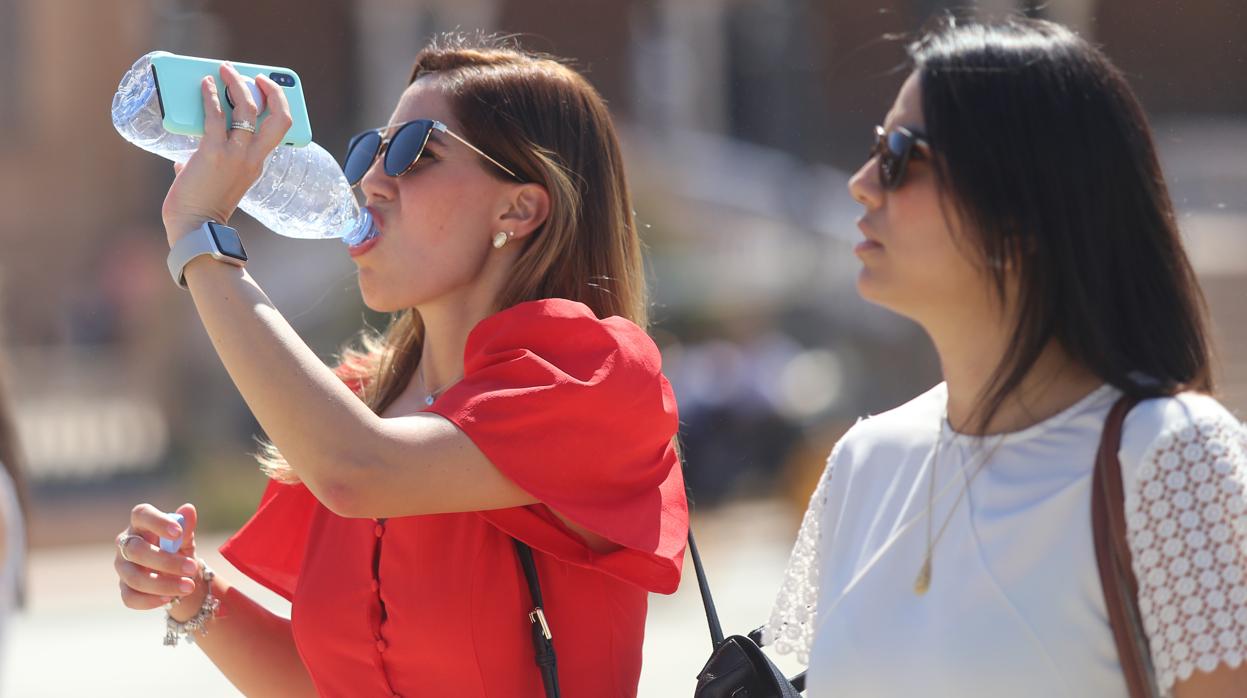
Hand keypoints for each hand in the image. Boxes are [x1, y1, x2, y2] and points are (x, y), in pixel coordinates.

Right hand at [114, 503, 203, 620]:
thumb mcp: (185, 539)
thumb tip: (188, 509)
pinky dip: (150, 600)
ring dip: (162, 584)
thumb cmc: (179, 550)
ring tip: (188, 587)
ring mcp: (123, 567)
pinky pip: (130, 597)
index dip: (157, 522)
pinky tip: (169, 599)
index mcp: (141, 524)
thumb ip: (186, 526)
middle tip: (192, 568)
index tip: (178, 533)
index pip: (141, 514)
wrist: (178, 576)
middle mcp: (126, 544)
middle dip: (166, 561)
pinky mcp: (124, 588)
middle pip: (136, 550)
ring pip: (134, 577)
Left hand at [161, 62, 292, 245]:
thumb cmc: (201, 210)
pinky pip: (215, 116)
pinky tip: (204, 84)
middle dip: (272, 91)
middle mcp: (253, 157)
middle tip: (257, 76)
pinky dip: (210, 96)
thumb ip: (204, 167)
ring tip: (226, 71)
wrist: (195, 228)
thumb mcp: (217, 183)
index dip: (278, 105)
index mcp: (257, 164)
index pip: (279, 130)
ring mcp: (236, 154)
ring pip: (248, 109)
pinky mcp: (214, 152)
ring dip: (238, 84)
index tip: (266, 90)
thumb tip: (184, 160)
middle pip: (279, 117)